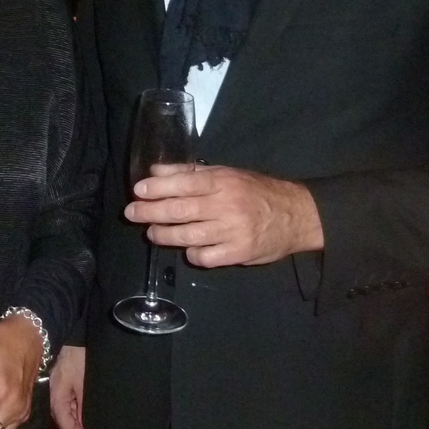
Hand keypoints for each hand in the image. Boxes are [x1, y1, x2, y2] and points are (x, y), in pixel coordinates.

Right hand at [49, 345, 88, 428]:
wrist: (72, 333)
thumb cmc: (80, 357)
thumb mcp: (85, 384)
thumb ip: (84, 407)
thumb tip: (87, 428)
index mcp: (57, 397)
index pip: (66, 426)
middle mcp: (53, 396)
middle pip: (63, 420)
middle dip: (79, 426)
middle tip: (95, 426)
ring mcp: (55, 389)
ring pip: (64, 412)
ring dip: (78, 416)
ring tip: (93, 416)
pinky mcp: (59, 383)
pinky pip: (65, 402)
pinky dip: (75, 406)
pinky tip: (85, 404)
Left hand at [125, 165, 322, 266]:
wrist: (297, 215)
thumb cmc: (256, 191)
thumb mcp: (226, 173)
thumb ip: (189, 173)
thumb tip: (154, 172)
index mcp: (222, 181)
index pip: (183, 183)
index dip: (156, 188)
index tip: (137, 191)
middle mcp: (226, 205)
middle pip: (179, 210)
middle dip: (150, 212)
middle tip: (131, 214)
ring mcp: (232, 231)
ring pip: (187, 236)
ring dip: (164, 235)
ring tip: (152, 233)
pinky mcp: (238, 253)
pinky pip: (205, 256)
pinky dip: (191, 253)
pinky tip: (188, 248)